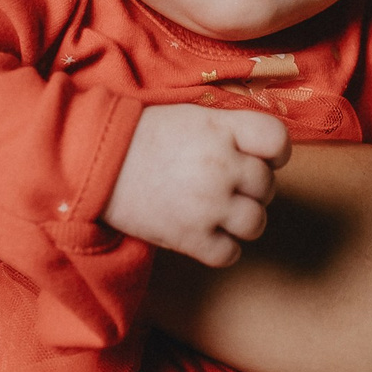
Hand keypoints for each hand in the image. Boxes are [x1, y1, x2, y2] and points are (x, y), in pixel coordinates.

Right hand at [103, 105, 291, 268]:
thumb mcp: (191, 117)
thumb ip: (229, 131)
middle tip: (223, 186)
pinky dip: (221, 248)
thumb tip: (261, 155)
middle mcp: (221, 166)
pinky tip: (205, 235)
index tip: (263, 159)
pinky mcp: (189, 237)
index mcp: (222, 130)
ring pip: (255, 223)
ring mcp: (207, 204)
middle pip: (266, 186)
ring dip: (242, 221)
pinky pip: (229, 254)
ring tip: (218, 213)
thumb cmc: (141, 137)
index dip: (276, 153)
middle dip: (250, 189)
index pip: (277, 141)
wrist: (94, 162)